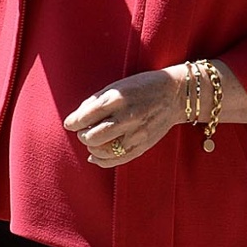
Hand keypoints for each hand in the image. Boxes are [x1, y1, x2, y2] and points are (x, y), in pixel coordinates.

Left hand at [63, 67, 188, 167]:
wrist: (175, 94)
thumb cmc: (142, 87)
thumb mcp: (118, 86)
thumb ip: (95, 102)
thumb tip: (75, 121)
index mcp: (118, 98)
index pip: (85, 117)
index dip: (73, 122)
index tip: (71, 123)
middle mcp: (127, 117)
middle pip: (91, 137)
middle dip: (83, 135)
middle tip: (85, 130)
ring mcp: (136, 134)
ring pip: (101, 151)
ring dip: (92, 147)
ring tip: (94, 139)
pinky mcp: (142, 146)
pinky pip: (115, 160)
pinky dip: (101, 160)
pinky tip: (96, 154)